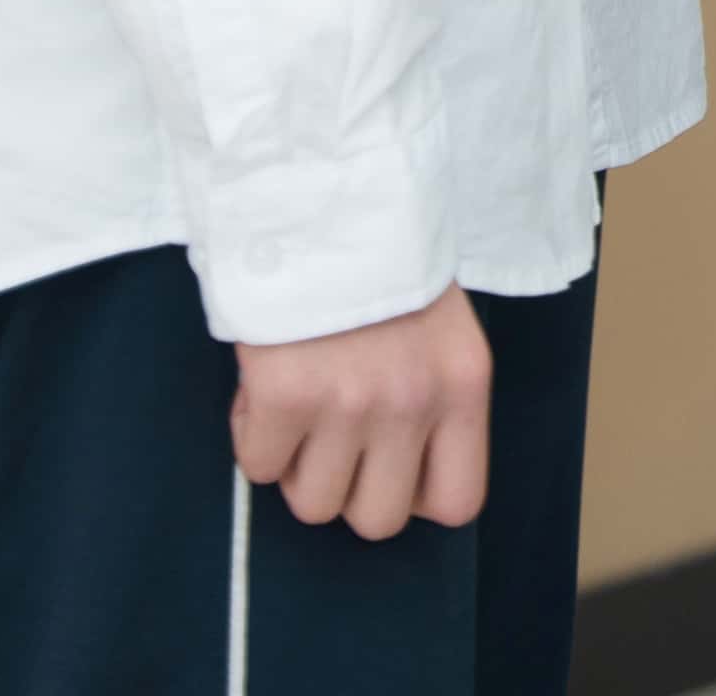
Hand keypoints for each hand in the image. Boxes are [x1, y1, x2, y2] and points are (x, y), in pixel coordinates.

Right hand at [231, 287, 493, 540]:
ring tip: (298, 406)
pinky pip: (259, 466)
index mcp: (463, 386)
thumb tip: (394, 475)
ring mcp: (349, 404)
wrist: (320, 194)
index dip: (414, 496)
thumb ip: (429, 399)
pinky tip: (265, 388)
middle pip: (378, 520)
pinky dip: (253, 436)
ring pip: (313, 504)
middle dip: (347, 488)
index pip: (458, 502)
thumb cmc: (379, 261)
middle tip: (330, 438)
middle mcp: (414, 403)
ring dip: (296, 465)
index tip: (388, 465)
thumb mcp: (438, 329)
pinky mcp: (286, 397)